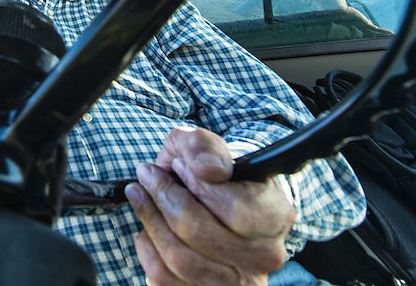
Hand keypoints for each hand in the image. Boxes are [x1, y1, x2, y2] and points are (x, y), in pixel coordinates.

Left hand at [124, 127, 294, 284]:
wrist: (210, 198)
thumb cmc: (209, 170)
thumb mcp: (205, 144)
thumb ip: (204, 146)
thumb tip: (206, 170)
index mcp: (275, 215)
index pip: (237, 210)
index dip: (200, 187)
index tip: (178, 165)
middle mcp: (263, 255)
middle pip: (201, 235)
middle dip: (165, 200)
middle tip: (148, 175)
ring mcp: (238, 281)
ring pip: (180, 259)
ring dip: (151, 221)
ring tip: (140, 194)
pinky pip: (164, 277)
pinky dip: (148, 246)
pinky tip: (149, 226)